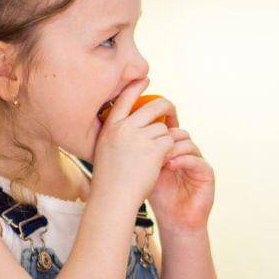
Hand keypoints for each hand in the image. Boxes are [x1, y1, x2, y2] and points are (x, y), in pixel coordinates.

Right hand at [91, 78, 175, 210]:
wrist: (113, 199)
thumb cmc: (109, 181)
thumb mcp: (105, 150)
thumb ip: (119, 134)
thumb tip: (136, 123)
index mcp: (110, 127)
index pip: (124, 98)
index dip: (136, 87)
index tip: (145, 79)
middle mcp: (124, 128)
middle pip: (154, 106)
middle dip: (168, 109)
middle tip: (173, 117)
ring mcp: (139, 137)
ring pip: (163, 128)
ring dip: (165, 141)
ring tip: (157, 157)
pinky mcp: (154, 148)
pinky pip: (170, 142)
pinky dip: (169, 152)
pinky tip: (161, 162)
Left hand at [149, 127, 214, 234]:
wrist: (175, 222)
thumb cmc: (161, 199)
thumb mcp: (150, 174)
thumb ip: (146, 157)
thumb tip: (132, 138)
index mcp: (176, 152)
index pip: (169, 132)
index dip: (157, 133)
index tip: (142, 139)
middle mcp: (189, 155)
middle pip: (181, 134)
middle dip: (166, 138)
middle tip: (151, 145)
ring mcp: (199, 163)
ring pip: (189, 145)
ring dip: (173, 149)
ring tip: (159, 157)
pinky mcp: (207, 174)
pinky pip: (198, 161)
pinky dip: (184, 160)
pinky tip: (170, 166)